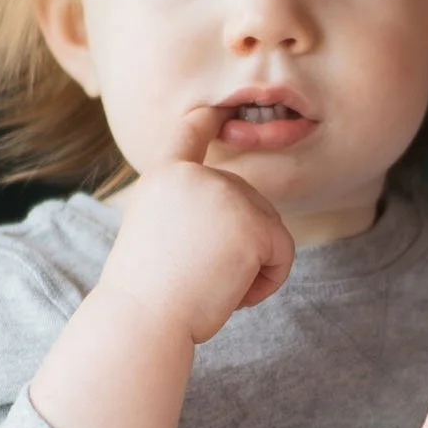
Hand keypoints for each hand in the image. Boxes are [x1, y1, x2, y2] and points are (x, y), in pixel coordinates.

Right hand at [99, 104, 295, 348]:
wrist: (144, 318)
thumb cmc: (147, 295)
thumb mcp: (159, 237)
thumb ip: (191, 215)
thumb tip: (237, 219)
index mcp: (164, 177)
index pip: (188, 136)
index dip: (205, 122)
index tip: (216, 109)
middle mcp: (196, 176)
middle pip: (248, 200)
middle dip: (240, 245)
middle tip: (203, 279)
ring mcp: (226, 195)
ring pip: (269, 227)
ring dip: (254, 266)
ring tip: (215, 287)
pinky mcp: (253, 223)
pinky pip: (283, 252)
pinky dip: (269, 281)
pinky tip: (236, 296)